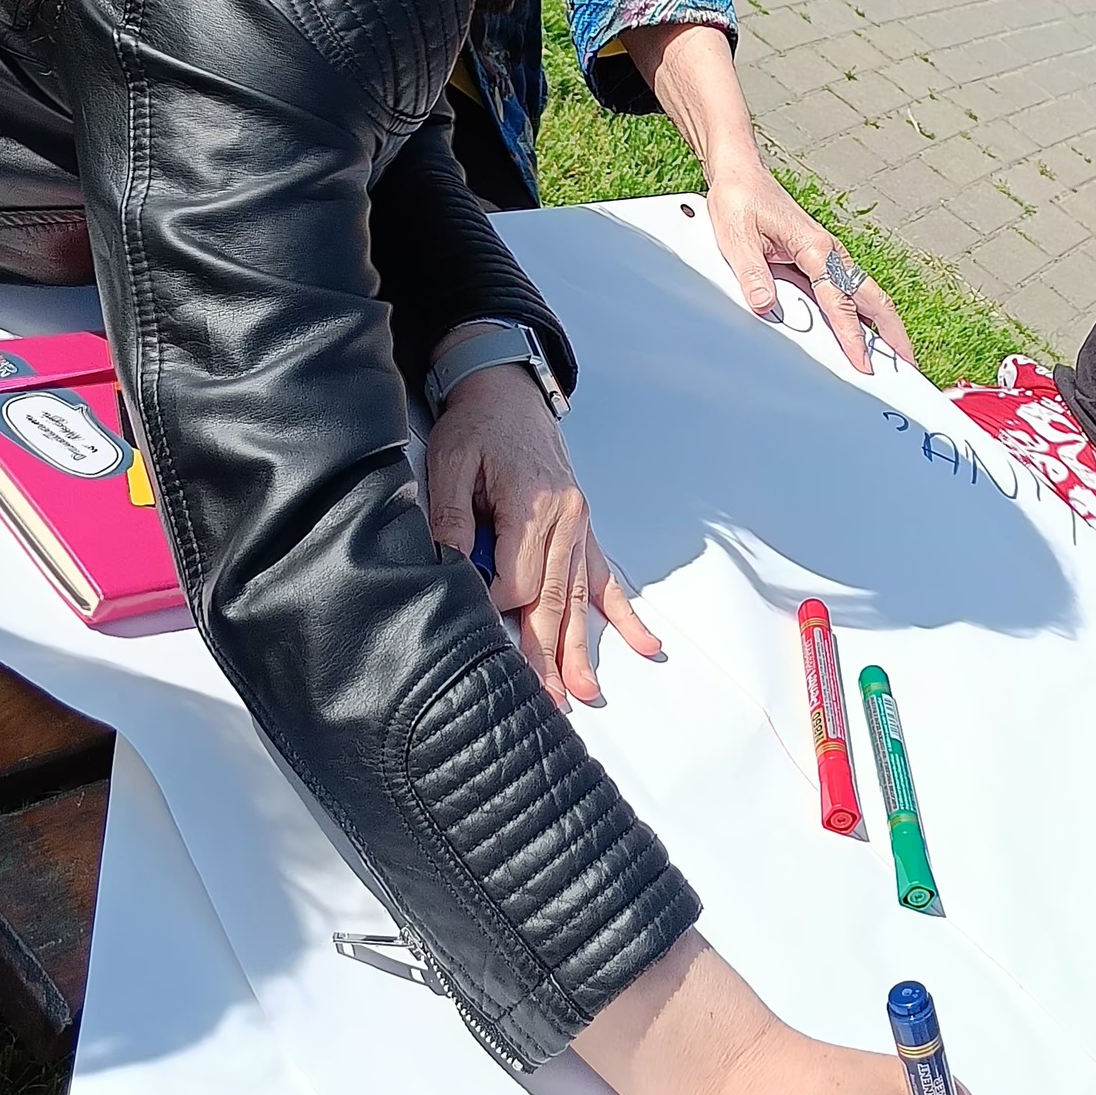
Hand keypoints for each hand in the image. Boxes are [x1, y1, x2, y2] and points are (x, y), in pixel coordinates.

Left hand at [425, 356, 658, 705]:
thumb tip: (451, 567)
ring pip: (581, 597)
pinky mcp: (583, 527)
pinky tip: (644, 643)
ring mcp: (580, 525)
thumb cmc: (477, 426)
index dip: (494, 608)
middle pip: (554, 599)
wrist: (508, 392)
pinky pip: (605, 576)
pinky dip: (623, 614)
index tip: (475, 629)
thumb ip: (452, 517)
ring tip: (585, 693)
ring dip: (581, 648)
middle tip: (547, 702)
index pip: (517, 578)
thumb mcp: (451, 462)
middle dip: (548, 655)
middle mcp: (566, 519)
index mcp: (533, 504)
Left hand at [706, 161, 915, 375]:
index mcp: (815, 247)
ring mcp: (829, 256)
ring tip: (897, 357)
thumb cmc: (739, 200)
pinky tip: (866, 333)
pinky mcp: (820, 259)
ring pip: (867, 295)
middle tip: (908, 365)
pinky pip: (850, 291)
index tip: (862, 363)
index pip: (839, 301)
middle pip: (873, 298)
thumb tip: (765, 306)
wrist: (739, 174)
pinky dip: (865, 315)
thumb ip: (751, 274)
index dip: (852, 336)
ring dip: (885, 326)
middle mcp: (830, 252)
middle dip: (893, 334)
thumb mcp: (736, 237)